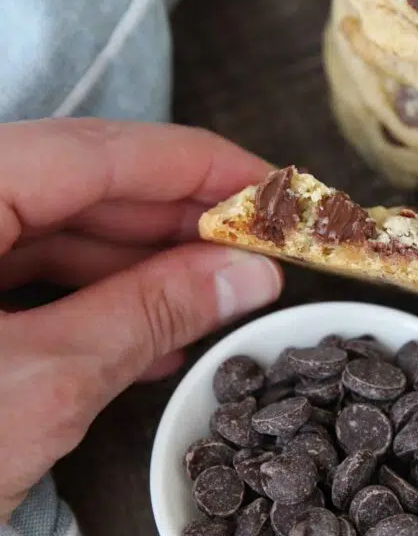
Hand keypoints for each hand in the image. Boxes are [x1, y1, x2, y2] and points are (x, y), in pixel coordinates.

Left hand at [0, 118, 282, 520]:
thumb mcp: (39, 386)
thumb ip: (148, 311)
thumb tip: (245, 271)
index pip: (99, 150)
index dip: (200, 166)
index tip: (274, 189)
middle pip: (80, 185)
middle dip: (178, 223)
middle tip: (259, 253)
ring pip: (55, 233)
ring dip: (143, 268)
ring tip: (219, 303)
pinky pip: (25, 280)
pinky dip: (94, 304)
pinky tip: (156, 337)